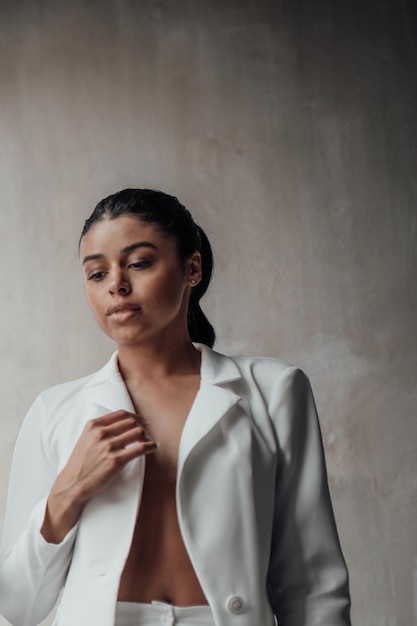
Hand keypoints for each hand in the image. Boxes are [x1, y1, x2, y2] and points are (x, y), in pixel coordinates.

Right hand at [41, 410, 156, 542]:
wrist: (72, 485)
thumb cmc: (79, 464)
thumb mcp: (85, 439)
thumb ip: (99, 430)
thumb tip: (121, 425)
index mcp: (93, 426)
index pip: (121, 414)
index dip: (135, 416)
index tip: (141, 421)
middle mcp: (101, 433)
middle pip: (131, 422)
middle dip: (142, 426)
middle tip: (147, 432)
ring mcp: (108, 447)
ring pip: (138, 432)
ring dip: (147, 436)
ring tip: (149, 441)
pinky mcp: (116, 461)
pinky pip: (140, 448)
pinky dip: (151, 446)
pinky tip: (154, 447)